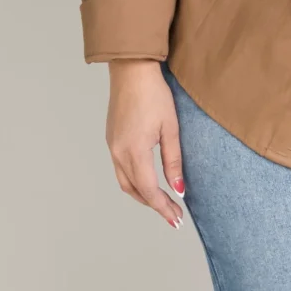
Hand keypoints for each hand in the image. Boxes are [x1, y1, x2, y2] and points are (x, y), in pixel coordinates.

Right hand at [104, 59, 185, 228]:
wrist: (131, 71)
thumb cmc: (154, 95)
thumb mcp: (170, 129)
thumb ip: (174, 162)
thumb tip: (179, 189)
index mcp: (134, 151)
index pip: (149, 189)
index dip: (164, 207)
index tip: (177, 219)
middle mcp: (118, 152)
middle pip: (134, 190)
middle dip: (154, 206)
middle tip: (173, 216)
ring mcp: (112, 146)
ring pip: (125, 182)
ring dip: (142, 196)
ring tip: (162, 203)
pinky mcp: (111, 140)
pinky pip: (120, 170)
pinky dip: (134, 182)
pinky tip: (147, 183)